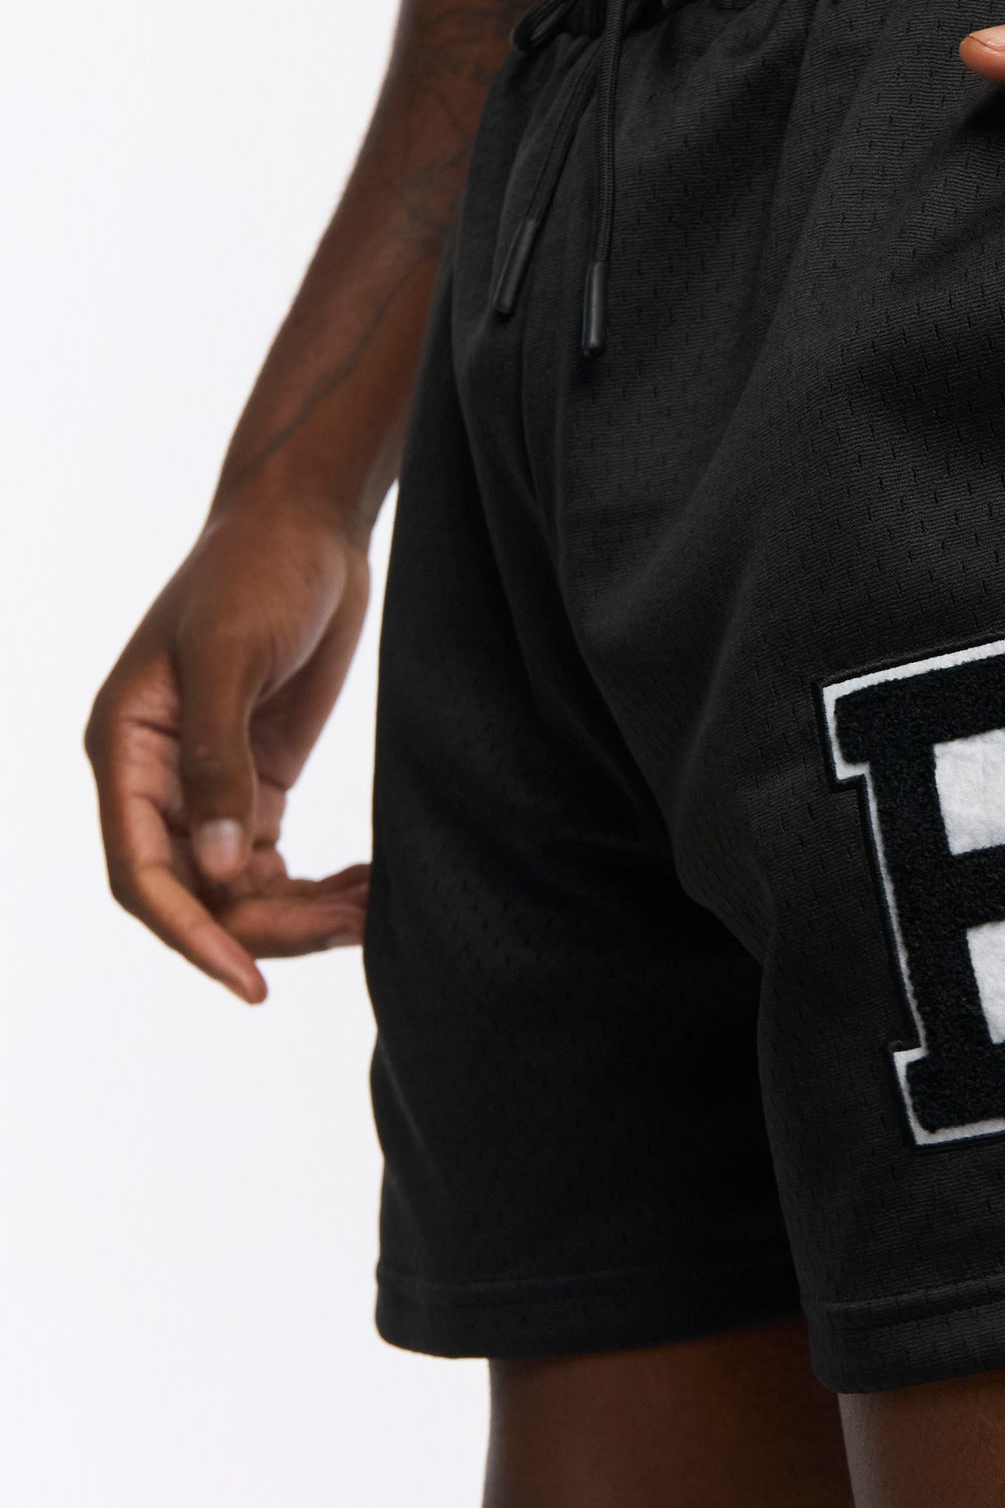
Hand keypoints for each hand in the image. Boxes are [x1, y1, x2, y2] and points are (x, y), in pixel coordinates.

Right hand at [85, 498, 373, 1002]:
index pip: (142, 874)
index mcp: (125, 751)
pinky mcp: (260, 782)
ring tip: (377, 907)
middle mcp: (156, 780)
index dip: (191, 935)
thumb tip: (221, 870)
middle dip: (271, 925)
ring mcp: (210, 786)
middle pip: (200, 894)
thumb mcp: (231, 657)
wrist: (308, 524)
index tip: (249, 983)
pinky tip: (371, 890)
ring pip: (243, 889)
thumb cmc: (256, 570)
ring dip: (304, 912)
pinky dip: (320, 887)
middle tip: (355, 927)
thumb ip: (220, 764)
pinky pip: (276, 864)